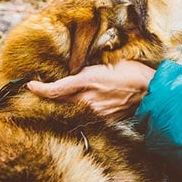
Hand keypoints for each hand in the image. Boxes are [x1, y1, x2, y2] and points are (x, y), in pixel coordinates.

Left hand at [26, 60, 154, 119]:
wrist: (151, 91)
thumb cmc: (132, 71)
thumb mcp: (107, 63)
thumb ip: (87, 70)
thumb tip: (73, 72)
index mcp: (88, 81)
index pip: (56, 90)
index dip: (40, 89)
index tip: (30, 85)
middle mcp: (88, 99)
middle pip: (59, 101)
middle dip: (48, 96)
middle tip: (39, 89)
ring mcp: (95, 112)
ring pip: (70, 108)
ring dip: (63, 102)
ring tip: (57, 95)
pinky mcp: (103, 119)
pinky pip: (84, 113)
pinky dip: (78, 108)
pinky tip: (79, 102)